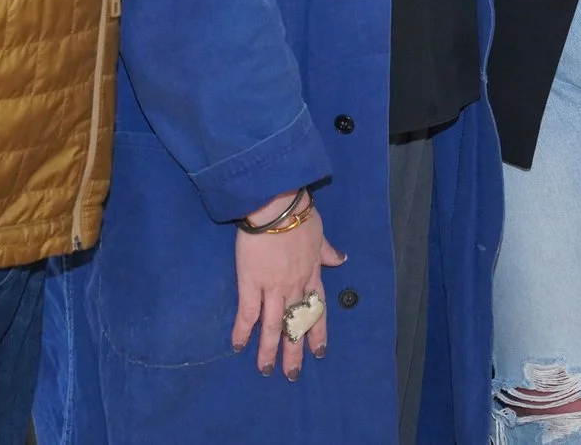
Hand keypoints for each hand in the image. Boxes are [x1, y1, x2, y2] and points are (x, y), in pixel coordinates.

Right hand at [231, 192, 344, 379]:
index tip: (319, 352)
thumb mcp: (320, 233)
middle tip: (293, 375)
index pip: (317, 309)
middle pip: (295, 324)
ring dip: (270, 350)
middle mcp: (295, 286)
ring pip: (273, 325)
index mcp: (312, 274)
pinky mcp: (251, 283)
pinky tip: (238, 346)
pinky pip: (248, 313)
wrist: (277, 205)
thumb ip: (327, 251)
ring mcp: (273, 287)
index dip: (318, 331)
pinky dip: (243, 331)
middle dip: (294, 351)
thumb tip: (341, 260)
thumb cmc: (300, 213)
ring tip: (267, 371)